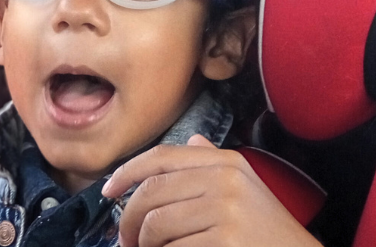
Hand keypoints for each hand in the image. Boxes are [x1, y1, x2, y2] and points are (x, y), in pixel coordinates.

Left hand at [101, 135, 321, 246]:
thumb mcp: (246, 186)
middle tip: (125, 239)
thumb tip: (191, 138)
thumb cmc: (268, 230)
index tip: (108, 189)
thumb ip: (214, 161)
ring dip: (143, 243)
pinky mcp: (226, 241)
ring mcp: (227, 211)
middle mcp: (225, 179)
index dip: (127, 171)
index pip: (162, 157)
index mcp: (225, 162)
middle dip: (129, 218)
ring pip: (156, 223)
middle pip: (151, 191)